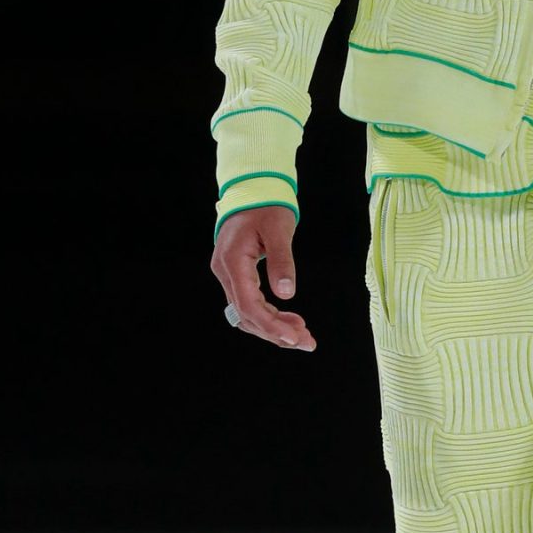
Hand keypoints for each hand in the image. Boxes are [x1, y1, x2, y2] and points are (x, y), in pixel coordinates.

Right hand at [210, 204, 315, 350]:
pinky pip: (248, 303)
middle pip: (246, 315)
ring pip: (246, 313)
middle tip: (307, 342)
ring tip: (302, 334)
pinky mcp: (235, 274)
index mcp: (233, 261)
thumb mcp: (279, 230)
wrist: (253, 189)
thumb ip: (282, 261)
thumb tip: (287, 293)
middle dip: (276, 332)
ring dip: (273, 327)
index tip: (294, 338)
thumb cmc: (266, 206)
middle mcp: (225, 271)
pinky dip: (268, 315)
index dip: (270, 325)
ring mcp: (227, 274)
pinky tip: (289, 320)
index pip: (248, 304)